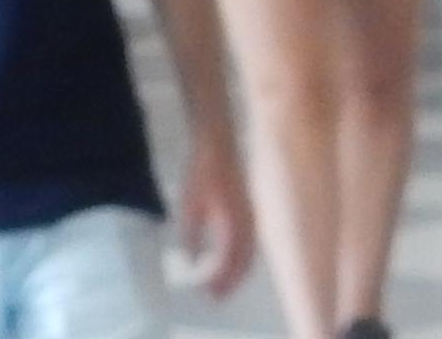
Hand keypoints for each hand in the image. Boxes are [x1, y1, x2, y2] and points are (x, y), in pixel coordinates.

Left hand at [172, 128, 254, 300]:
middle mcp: (248, 225)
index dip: (221, 280)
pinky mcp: (248, 211)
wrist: (217, 144)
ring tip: (221, 283)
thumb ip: (192, 235)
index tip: (208, 293)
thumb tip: (192, 261)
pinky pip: (249, 243)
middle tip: (215, 296)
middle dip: (231, 281)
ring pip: (249, 254)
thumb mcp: (190, 205)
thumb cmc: (202, 172)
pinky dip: (241, 258)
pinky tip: (227, 259)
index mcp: (235, 225)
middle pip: (244, 262)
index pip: (231, 262)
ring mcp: (251, 218)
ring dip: (237, 272)